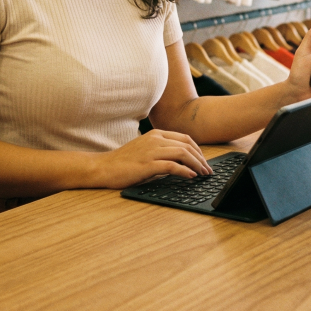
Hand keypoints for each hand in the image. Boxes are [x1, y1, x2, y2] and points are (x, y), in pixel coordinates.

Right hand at [93, 129, 212, 188]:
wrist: (103, 167)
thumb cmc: (123, 161)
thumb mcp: (145, 150)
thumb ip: (162, 150)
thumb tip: (182, 161)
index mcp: (156, 134)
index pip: (185, 138)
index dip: (198, 150)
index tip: (204, 161)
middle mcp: (155, 139)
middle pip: (187, 145)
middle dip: (201, 158)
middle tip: (208, 170)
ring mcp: (151, 151)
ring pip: (182, 153)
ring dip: (196, 165)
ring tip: (203, 174)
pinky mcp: (147, 165)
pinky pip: (172, 166)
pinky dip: (184, 171)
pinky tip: (191, 176)